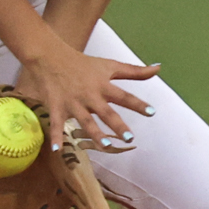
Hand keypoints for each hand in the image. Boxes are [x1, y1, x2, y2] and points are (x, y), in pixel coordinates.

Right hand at [14, 42, 156, 146]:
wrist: (50, 57)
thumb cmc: (84, 63)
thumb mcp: (110, 65)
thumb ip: (134, 71)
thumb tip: (158, 68)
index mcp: (103, 86)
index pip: (124, 96)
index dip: (138, 104)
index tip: (152, 112)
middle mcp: (90, 96)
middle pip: (106, 112)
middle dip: (118, 125)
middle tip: (130, 137)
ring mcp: (73, 103)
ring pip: (86, 121)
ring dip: (95, 134)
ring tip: (106, 146)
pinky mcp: (56, 108)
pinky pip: (56, 124)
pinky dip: (55, 137)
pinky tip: (56, 151)